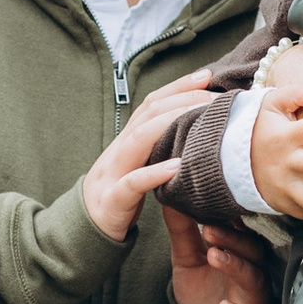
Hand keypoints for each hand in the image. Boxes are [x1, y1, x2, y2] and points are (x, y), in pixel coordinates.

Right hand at [80, 78, 208, 240]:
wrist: (87, 227)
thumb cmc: (122, 194)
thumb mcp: (141, 165)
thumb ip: (160, 146)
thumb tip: (198, 128)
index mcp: (128, 139)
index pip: (152, 103)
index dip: (178, 87)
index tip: (207, 76)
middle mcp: (120, 149)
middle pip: (148, 114)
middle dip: (182, 100)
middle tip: (215, 97)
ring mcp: (113, 173)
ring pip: (138, 140)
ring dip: (170, 125)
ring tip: (201, 119)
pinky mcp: (113, 200)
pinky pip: (133, 183)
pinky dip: (154, 173)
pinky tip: (177, 167)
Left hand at [163, 205, 273, 303]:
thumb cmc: (204, 298)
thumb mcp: (186, 262)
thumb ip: (182, 231)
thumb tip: (170, 193)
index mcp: (240, 254)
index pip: (240, 231)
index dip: (227, 218)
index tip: (209, 204)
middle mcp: (252, 274)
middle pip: (251, 251)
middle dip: (231, 240)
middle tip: (208, 230)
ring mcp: (256, 301)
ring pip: (253, 280)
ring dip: (235, 267)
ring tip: (213, 257)